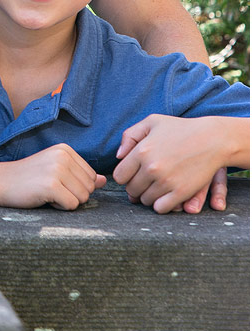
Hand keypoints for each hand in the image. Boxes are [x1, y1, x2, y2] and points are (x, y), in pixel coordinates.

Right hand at [0, 144, 105, 209]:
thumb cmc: (27, 178)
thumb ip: (79, 175)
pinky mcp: (51, 185)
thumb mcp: (55, 170)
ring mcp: (57, 169)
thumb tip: (102, 181)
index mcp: (66, 150)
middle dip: (72, 195)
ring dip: (66, 202)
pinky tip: (44, 198)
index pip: (92, 177)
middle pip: (89, 188)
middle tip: (50, 189)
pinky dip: (59, 207)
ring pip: (82, 198)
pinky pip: (71, 205)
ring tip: (46, 193)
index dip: (76, 186)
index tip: (55, 182)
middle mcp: (63, 156)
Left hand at [113, 114, 229, 213]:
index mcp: (141, 151)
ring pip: (146, 201)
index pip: (119, 176)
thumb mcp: (152, 122)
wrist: (212, 140)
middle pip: (132, 190)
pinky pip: (161, 208)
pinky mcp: (181, 192)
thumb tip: (118, 156)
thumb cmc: (180, 129)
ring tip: (157, 186)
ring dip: (149, 196)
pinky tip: (166, 195)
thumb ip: (130, 136)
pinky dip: (161, 205)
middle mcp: (151, 168)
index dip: (125, 176)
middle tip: (146, 180)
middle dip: (136, 187)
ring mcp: (166, 182)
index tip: (134, 173)